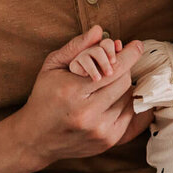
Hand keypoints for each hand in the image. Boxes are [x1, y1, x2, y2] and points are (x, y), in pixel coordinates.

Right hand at [8, 26, 154, 171]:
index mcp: (73, 92)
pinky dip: (126, 104)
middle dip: (122, 69)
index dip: (129, 55)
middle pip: (124, 82)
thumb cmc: (44, 97)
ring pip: (129, 99)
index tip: (136, 45)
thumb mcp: (52, 66)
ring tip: (106, 85)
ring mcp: (101, 131)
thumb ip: (76, 46)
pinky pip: (132, 116)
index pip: (115, 69)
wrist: (36, 138)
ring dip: (122, 88)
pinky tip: (115, 98)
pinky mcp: (109, 142)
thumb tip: (100, 31)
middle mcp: (89, 114)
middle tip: (114, 64)